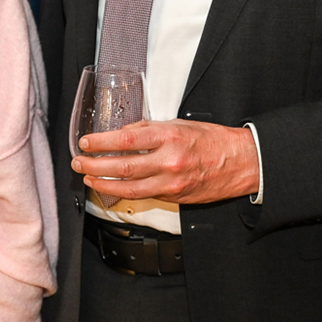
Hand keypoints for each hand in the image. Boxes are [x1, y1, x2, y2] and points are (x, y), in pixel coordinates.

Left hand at [72, 120, 258, 204]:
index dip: (100, 143)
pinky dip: (123, 193)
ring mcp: (172, 183)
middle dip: (94, 166)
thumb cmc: (213, 139)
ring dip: (103, 184)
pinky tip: (110, 188)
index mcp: (169, 137)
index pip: (126, 140)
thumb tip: (122, 134)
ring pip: (129, 189)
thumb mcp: (179, 124)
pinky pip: (143, 196)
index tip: (85, 143)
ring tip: (87, 178)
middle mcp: (169, 161)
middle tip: (78, 162)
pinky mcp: (175, 197)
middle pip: (122, 167)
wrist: (243, 162)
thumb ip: (150, 129)